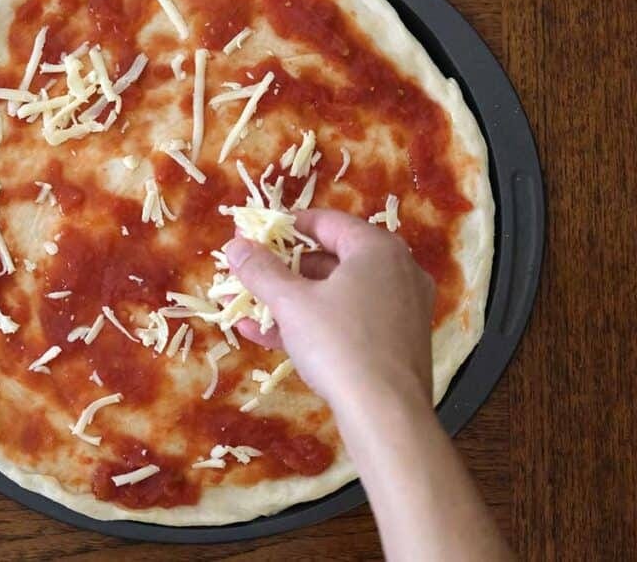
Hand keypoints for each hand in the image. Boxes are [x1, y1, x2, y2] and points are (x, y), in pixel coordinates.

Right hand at [223, 209, 435, 412]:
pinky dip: (314, 324)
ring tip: (247, 312)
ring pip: (337, 295)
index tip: (255, 234)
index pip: (327, 222)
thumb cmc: (340, 343)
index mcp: (378, 249)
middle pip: (331, 260)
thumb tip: (235, 245)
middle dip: (283, 271)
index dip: (286, 227)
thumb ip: (261, 270)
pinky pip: (349, 321)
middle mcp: (398, 271)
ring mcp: (402, 309)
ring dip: (291, 302)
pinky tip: (270, 337)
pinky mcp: (397, 343)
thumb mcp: (292, 303)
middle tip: (249, 276)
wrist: (387, 413)